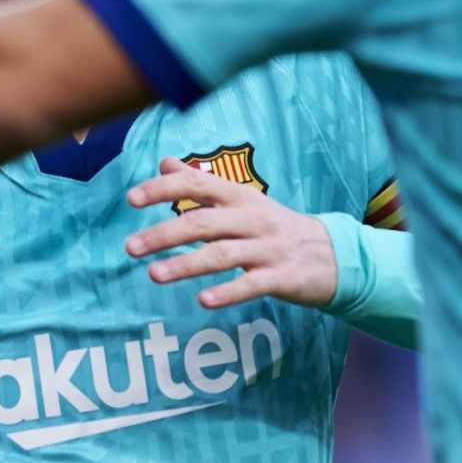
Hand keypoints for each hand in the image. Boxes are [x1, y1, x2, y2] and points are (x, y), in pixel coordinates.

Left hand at [124, 157, 336, 310]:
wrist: (331, 254)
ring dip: (186, 264)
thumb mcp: (241, 199)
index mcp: (240, 196)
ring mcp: (268, 248)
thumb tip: (163, 162)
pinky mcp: (282, 277)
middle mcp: (252, 218)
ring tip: (154, 274)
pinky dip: (228, 292)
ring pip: (222, 254)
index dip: (164, 189)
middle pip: (203, 222)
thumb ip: (201, 183)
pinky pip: (252, 285)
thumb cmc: (274, 225)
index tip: (132, 199)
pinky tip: (203, 300)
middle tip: (130, 247)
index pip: (197, 184)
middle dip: (163, 234)